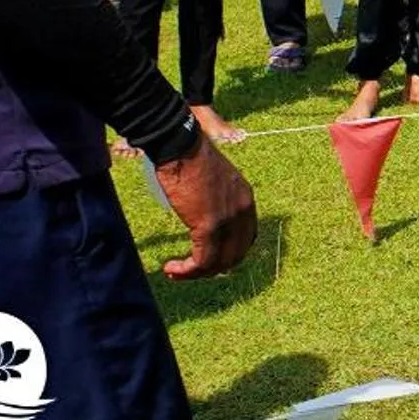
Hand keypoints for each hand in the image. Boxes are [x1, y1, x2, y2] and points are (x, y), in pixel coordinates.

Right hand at [152, 139, 257, 279]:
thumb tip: (203, 212)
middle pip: (235, 255)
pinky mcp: (208, 225)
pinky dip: (187, 271)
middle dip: (213, 268)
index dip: (228, 253)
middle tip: (190, 270)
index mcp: (246, 199)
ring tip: (176, 272)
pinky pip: (203, 260)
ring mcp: (228, 220)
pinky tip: (172, 269)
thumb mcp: (213, 179)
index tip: (207, 258)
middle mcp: (243, 211)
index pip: (246, 238)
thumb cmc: (189, 157)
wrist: (180, 145)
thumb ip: (216, 198)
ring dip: (196, 273)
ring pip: (219, 262)